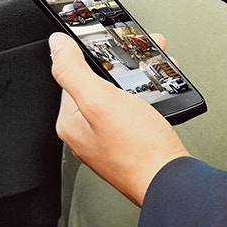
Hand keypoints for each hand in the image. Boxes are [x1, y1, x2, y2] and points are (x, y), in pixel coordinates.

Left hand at [50, 32, 185, 206]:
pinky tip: (158, 95)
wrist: (170, 181)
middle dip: (121, 68)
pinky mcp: (130, 143)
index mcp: (70, 122)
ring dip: (137, 80)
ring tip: (154, 71)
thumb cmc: (138, 149)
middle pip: (99, 85)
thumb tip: (57, 45)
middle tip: (140, 56)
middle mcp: (87, 133)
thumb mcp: (100, 100)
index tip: (112, 47)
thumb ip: (73, 70)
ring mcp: (109, 140)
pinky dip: (147, 98)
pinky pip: (134, 111)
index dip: (94, 57)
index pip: (73, 77)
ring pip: (119, 97)